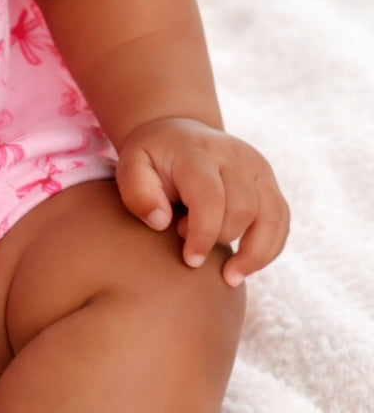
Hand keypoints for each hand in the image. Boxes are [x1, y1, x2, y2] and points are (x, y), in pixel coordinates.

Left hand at [114, 117, 289, 285]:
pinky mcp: (269, 182)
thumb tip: (161, 223)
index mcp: (198, 152)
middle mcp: (235, 156)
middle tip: (191, 246)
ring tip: (230, 277)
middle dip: (220, 238)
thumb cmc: (152, 159)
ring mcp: (258, 167)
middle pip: (243, 209)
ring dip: (254, 253)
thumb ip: (137, 193)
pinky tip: (248, 266)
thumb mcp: (131, 166)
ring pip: (272, 217)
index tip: (191, 260)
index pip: (211, 197)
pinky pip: (281, 220)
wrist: (177, 135)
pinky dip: (269, 248)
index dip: (204, 234)